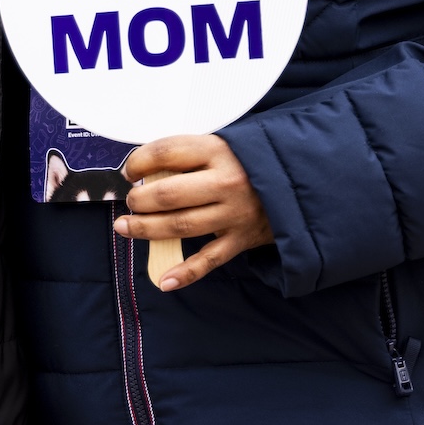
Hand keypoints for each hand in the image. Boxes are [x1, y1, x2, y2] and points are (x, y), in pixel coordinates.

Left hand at [116, 135, 273, 291]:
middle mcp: (226, 182)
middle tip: (131, 201)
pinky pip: (209, 259)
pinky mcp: (241, 239)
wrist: (298, 181)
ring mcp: (234, 213)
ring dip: (147, 229)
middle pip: (169, 194)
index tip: (130, 170)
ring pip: (181, 226)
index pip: (167, 153)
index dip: (140, 162)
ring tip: (125, 227)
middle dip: (140, 200)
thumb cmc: (249, 161)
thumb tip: (145, 172)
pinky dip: (186, 273)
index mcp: (219, 151)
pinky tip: (164, 280)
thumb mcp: (223, 144)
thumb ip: (189, 155)